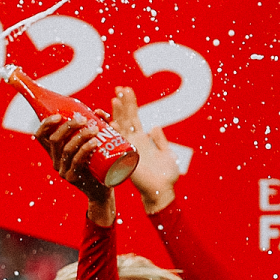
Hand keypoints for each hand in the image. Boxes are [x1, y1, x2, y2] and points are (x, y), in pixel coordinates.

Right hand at [35, 113, 115, 223]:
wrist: (102, 189)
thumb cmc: (98, 163)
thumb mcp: (94, 143)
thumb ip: (98, 127)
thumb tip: (100, 112)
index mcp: (55, 152)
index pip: (41, 136)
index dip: (46, 124)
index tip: (59, 115)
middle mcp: (55, 161)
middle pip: (55, 140)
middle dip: (69, 126)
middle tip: (84, 119)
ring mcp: (63, 171)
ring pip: (66, 150)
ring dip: (80, 136)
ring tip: (94, 129)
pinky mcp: (73, 178)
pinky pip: (76, 162)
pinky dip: (85, 150)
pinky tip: (94, 142)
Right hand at [111, 87, 178, 213]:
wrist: (161, 191)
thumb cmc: (165, 176)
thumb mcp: (166, 153)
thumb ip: (160, 140)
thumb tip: (154, 126)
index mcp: (141, 140)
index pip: (133, 118)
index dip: (129, 104)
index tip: (125, 90)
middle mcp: (132, 142)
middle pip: (125, 118)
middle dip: (122, 103)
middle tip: (118, 89)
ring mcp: (128, 148)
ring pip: (122, 127)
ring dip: (118, 113)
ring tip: (115, 98)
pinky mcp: (128, 156)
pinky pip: (120, 142)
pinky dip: (115, 131)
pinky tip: (113, 120)